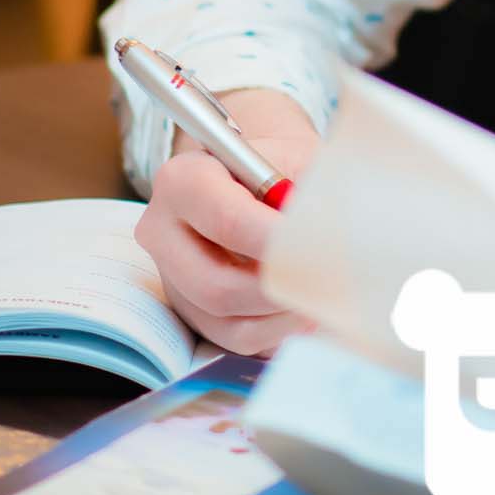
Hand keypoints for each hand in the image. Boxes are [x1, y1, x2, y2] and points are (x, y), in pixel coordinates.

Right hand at [134, 87, 318, 355]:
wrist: (254, 175)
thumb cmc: (277, 164)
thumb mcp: (293, 158)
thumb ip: (308, 192)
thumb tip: (331, 235)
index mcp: (182, 180)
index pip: (228, 221)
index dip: (278, 244)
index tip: (321, 253)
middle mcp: (163, 231)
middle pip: (216, 286)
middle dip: (278, 292)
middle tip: (328, 288)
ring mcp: (172, 277)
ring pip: (225, 319)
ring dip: (281, 318)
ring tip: (324, 302)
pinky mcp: (190, 309)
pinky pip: (233, 337)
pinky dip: (276, 332)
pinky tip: (308, 314)